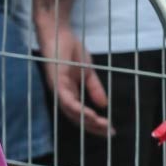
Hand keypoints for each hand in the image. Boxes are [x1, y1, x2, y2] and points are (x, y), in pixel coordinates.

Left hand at [32, 6, 111, 134]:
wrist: (60, 34)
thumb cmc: (70, 50)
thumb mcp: (88, 72)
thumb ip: (94, 88)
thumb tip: (104, 105)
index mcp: (70, 93)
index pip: (82, 114)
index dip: (95, 124)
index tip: (111, 130)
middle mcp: (62, 95)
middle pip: (76, 117)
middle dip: (93, 126)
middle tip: (109, 132)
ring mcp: (57, 89)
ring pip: (70, 111)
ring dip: (86, 120)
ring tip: (101, 125)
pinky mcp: (55, 81)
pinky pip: (65, 99)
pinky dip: (76, 108)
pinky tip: (88, 113)